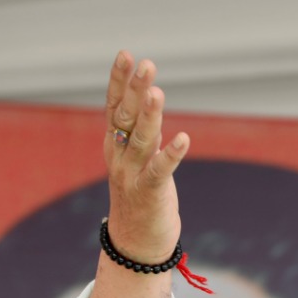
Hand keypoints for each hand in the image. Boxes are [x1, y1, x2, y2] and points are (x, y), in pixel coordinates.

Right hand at [103, 51, 188, 262]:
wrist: (135, 243)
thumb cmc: (141, 196)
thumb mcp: (139, 160)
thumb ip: (142, 134)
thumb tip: (149, 106)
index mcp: (114, 145)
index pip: (114, 106)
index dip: (119, 81)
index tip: (126, 54)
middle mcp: (119, 156)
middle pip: (125, 117)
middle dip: (134, 89)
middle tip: (145, 63)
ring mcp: (132, 174)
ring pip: (140, 139)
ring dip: (149, 115)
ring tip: (158, 92)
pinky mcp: (149, 193)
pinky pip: (160, 170)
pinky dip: (171, 154)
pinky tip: (183, 138)